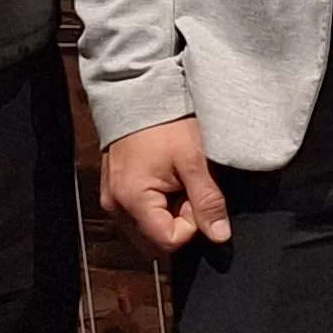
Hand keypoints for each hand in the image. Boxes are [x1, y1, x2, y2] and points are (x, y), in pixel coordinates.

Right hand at [101, 115, 231, 258]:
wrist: (137, 92)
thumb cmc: (164, 122)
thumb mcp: (194, 160)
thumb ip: (208, 201)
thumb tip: (220, 235)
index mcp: (132, 200)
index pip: (169, 241)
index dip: (192, 224)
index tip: (197, 195)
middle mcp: (116, 206)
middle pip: (155, 240)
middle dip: (179, 222)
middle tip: (187, 188)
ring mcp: (112, 199)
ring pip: (147, 229)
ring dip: (168, 214)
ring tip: (176, 182)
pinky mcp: (113, 191)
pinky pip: (138, 214)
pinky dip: (156, 205)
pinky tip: (164, 180)